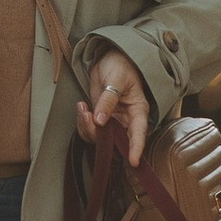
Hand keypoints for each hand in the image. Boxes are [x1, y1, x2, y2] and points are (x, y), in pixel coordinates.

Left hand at [77, 46, 152, 167]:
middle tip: (88, 117)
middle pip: (116, 141)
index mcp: (137, 111)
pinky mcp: (100, 119)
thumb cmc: (120, 66)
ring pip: (100, 138)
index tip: (133, 161)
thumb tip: (100, 120)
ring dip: (87, 127)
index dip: (136, 148)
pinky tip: (82, 108)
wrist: (110, 60)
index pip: (139, 133)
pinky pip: (90, 130)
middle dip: (100, 136)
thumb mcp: (116, 79)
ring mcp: (112, 121)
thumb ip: (108, 100)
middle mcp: (126, 121)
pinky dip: (82, 123)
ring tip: (83, 108)